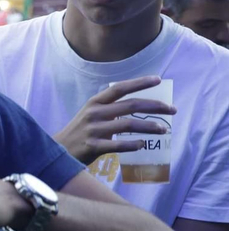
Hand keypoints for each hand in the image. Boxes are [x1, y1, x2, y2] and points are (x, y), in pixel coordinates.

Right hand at [52, 76, 174, 164]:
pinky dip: (133, 145)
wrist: (57, 151)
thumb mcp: (91, 114)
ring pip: (128, 125)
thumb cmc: (80, 132)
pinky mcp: (92, 146)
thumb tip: (141, 106)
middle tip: (172, 110)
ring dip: (149, 127)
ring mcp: (93, 130)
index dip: (140, 83)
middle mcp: (94, 113)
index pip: (120, 88)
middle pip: (130, 105)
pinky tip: (142, 144)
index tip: (158, 80)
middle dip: (155, 106)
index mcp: (95, 102)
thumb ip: (110, 108)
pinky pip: (118, 145)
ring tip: (164, 130)